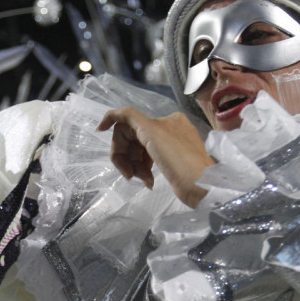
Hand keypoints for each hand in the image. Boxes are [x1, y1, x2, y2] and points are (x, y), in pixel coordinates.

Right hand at [96, 107, 213, 207]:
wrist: (200, 185)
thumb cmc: (177, 158)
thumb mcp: (152, 132)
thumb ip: (131, 117)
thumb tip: (115, 115)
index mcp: (165, 119)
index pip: (130, 119)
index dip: (113, 122)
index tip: (99, 130)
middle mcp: (168, 129)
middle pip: (133, 137)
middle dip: (125, 155)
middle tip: (127, 174)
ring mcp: (169, 146)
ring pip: (139, 151)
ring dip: (134, 165)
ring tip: (140, 179)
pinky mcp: (170, 162)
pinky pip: (148, 161)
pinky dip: (143, 171)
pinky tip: (148, 182)